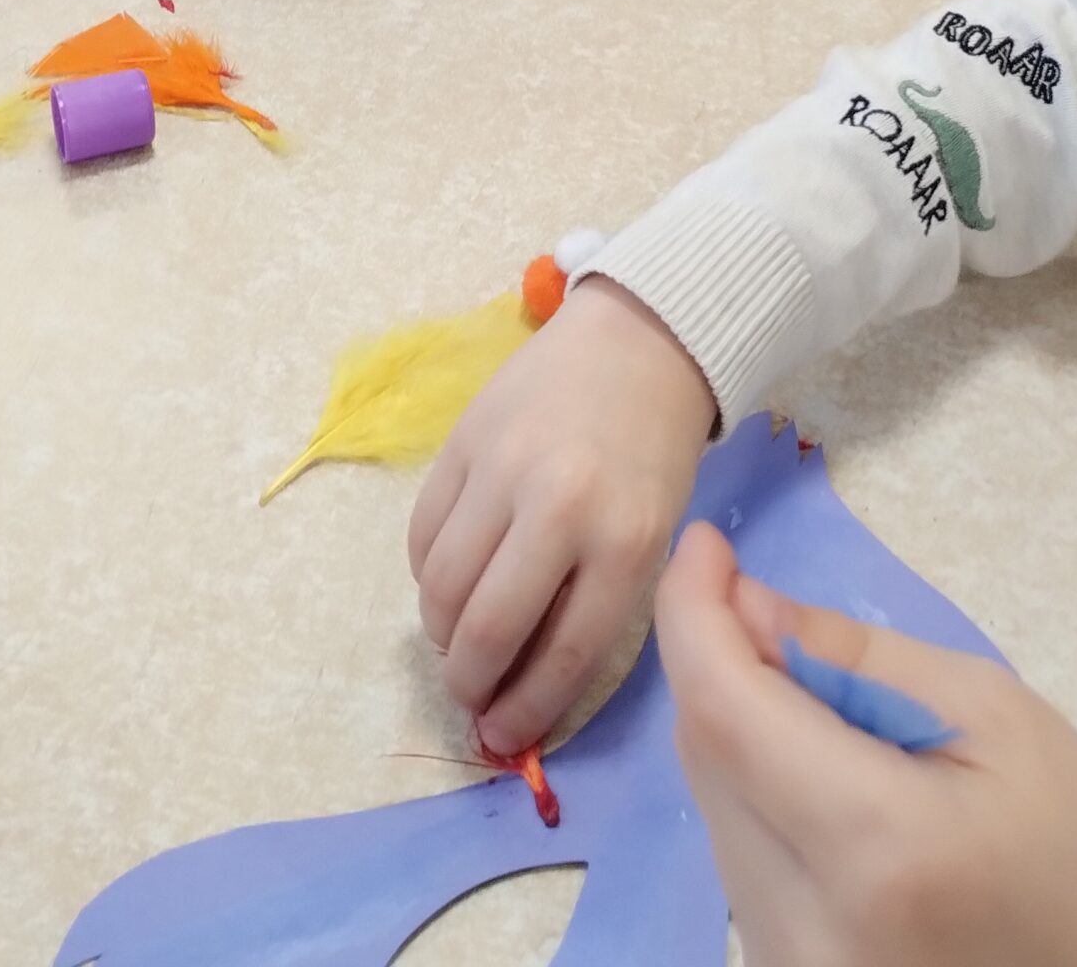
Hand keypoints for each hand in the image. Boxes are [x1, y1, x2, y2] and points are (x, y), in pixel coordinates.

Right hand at [409, 276, 714, 754]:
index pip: (561, 656)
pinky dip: (425, 574)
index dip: (524, 712)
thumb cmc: (654, 451)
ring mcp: (504, 468)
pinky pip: (422, 532)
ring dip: (440, 632)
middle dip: (468, 682)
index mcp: (626, 542)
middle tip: (468, 695)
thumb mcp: (653, 535)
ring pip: (442, 585)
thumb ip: (595, 605)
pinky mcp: (463, 439)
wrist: (639, 341)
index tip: (503, 736)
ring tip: (454, 640)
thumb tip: (524, 686)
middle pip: (487, 628)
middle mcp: (561, 507)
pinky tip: (445, 580)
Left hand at [657, 521, 1076, 966]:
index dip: (695, 614)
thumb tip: (744, 606)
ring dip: (735, 724)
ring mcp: (788, 963)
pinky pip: (738, 856)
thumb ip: (854, 657)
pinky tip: (810, 765)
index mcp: (875, 845)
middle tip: (750, 596)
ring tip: (808, 693)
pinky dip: (756, 787)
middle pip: (708, 756)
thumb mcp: (990, 712)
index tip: (702, 545)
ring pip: (713, 805)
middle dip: (716, 659)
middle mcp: (808, 923)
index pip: (728, 711)